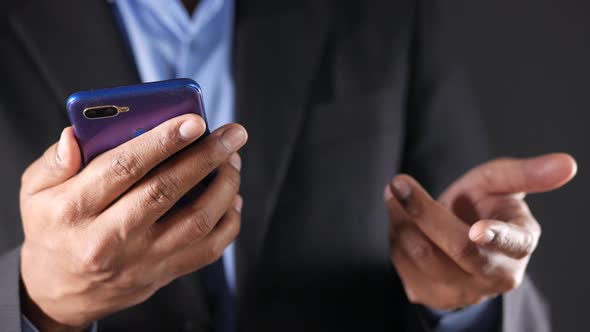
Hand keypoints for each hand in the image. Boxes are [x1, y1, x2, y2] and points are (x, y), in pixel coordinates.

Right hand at [19, 114, 246, 330]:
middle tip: (232, 133)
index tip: (194, 120)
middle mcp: (110, 238)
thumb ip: (54, 162)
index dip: (162, 141)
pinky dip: (229, 221)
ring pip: (196, 221)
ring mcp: (141, 260)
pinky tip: (232, 196)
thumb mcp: (35, 193)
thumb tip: (75, 135)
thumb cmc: (53, 229)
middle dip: (206, 157)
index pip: (123, 168)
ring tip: (232, 159)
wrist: (61, 290)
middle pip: (165, 191)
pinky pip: (208, 250)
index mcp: (74, 210)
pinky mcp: (163, 273)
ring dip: (224, 186)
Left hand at [384, 153, 576, 309]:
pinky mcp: (431, 297)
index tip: (478, 229)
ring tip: (399, 197)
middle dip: (424, 212)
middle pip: (458, 248)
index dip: (496, 236)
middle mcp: (495, 275)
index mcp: (520, 244)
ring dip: (403, 220)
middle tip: (398, 183)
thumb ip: (524, 173)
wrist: (452, 240)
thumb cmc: (480, 207)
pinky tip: (403, 224)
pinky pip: (402, 265)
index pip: (513, 243)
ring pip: (422, 256)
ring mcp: (463, 292)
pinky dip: (395, 236)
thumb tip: (568, 163)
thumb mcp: (498, 183)